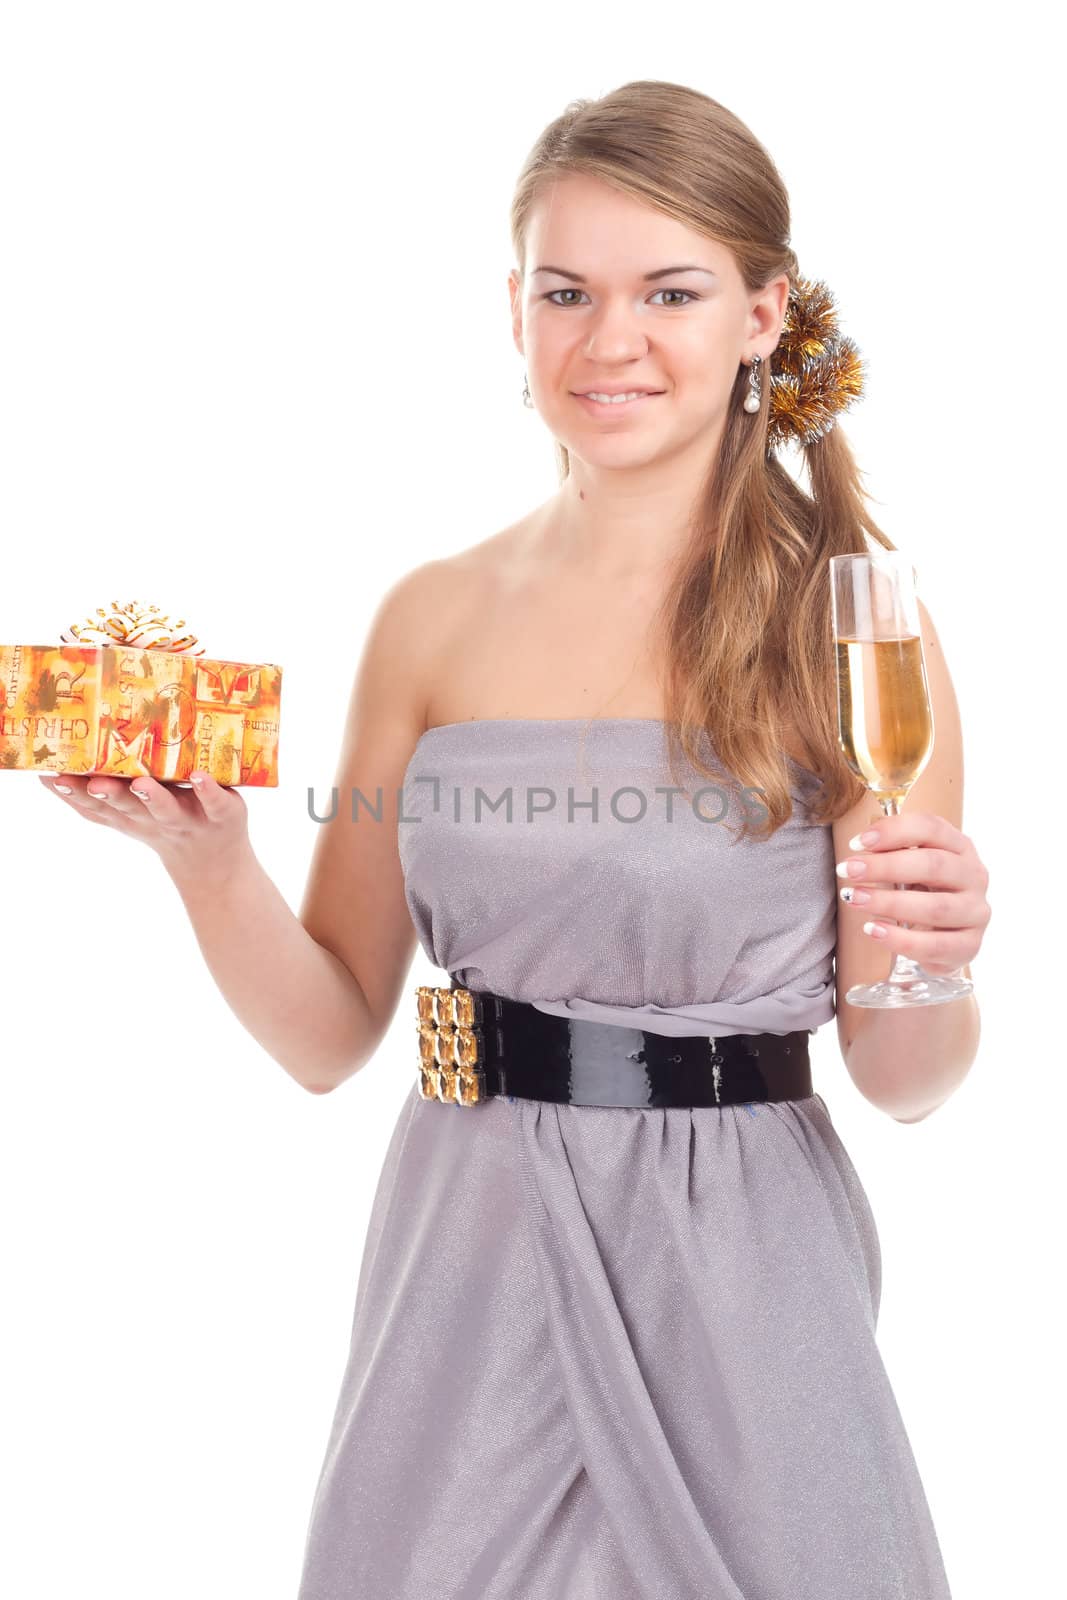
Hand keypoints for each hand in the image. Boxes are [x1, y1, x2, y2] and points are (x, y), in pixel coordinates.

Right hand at [37, 770, 250, 879]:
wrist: (215, 863)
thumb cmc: (165, 825)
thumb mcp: (127, 815)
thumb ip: (95, 797)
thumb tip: (48, 773)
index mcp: (130, 815)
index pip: (98, 807)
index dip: (75, 795)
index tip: (53, 776)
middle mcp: (155, 818)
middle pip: (129, 808)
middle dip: (110, 795)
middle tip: (94, 782)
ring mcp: (188, 817)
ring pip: (167, 809)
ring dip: (153, 797)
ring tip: (141, 783)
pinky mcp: (222, 814)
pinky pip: (215, 803)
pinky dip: (208, 791)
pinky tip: (200, 777)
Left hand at [836, 810, 990, 976]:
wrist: (943, 938)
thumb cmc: (921, 892)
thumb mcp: (909, 866)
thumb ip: (892, 852)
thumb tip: (860, 847)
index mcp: (960, 846)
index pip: (932, 828)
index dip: (894, 831)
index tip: (856, 843)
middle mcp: (974, 876)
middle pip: (934, 865)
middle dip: (886, 867)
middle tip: (849, 871)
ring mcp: (976, 912)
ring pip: (935, 908)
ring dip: (889, 903)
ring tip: (854, 899)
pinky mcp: (969, 946)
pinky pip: (934, 945)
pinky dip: (899, 939)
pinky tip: (873, 930)